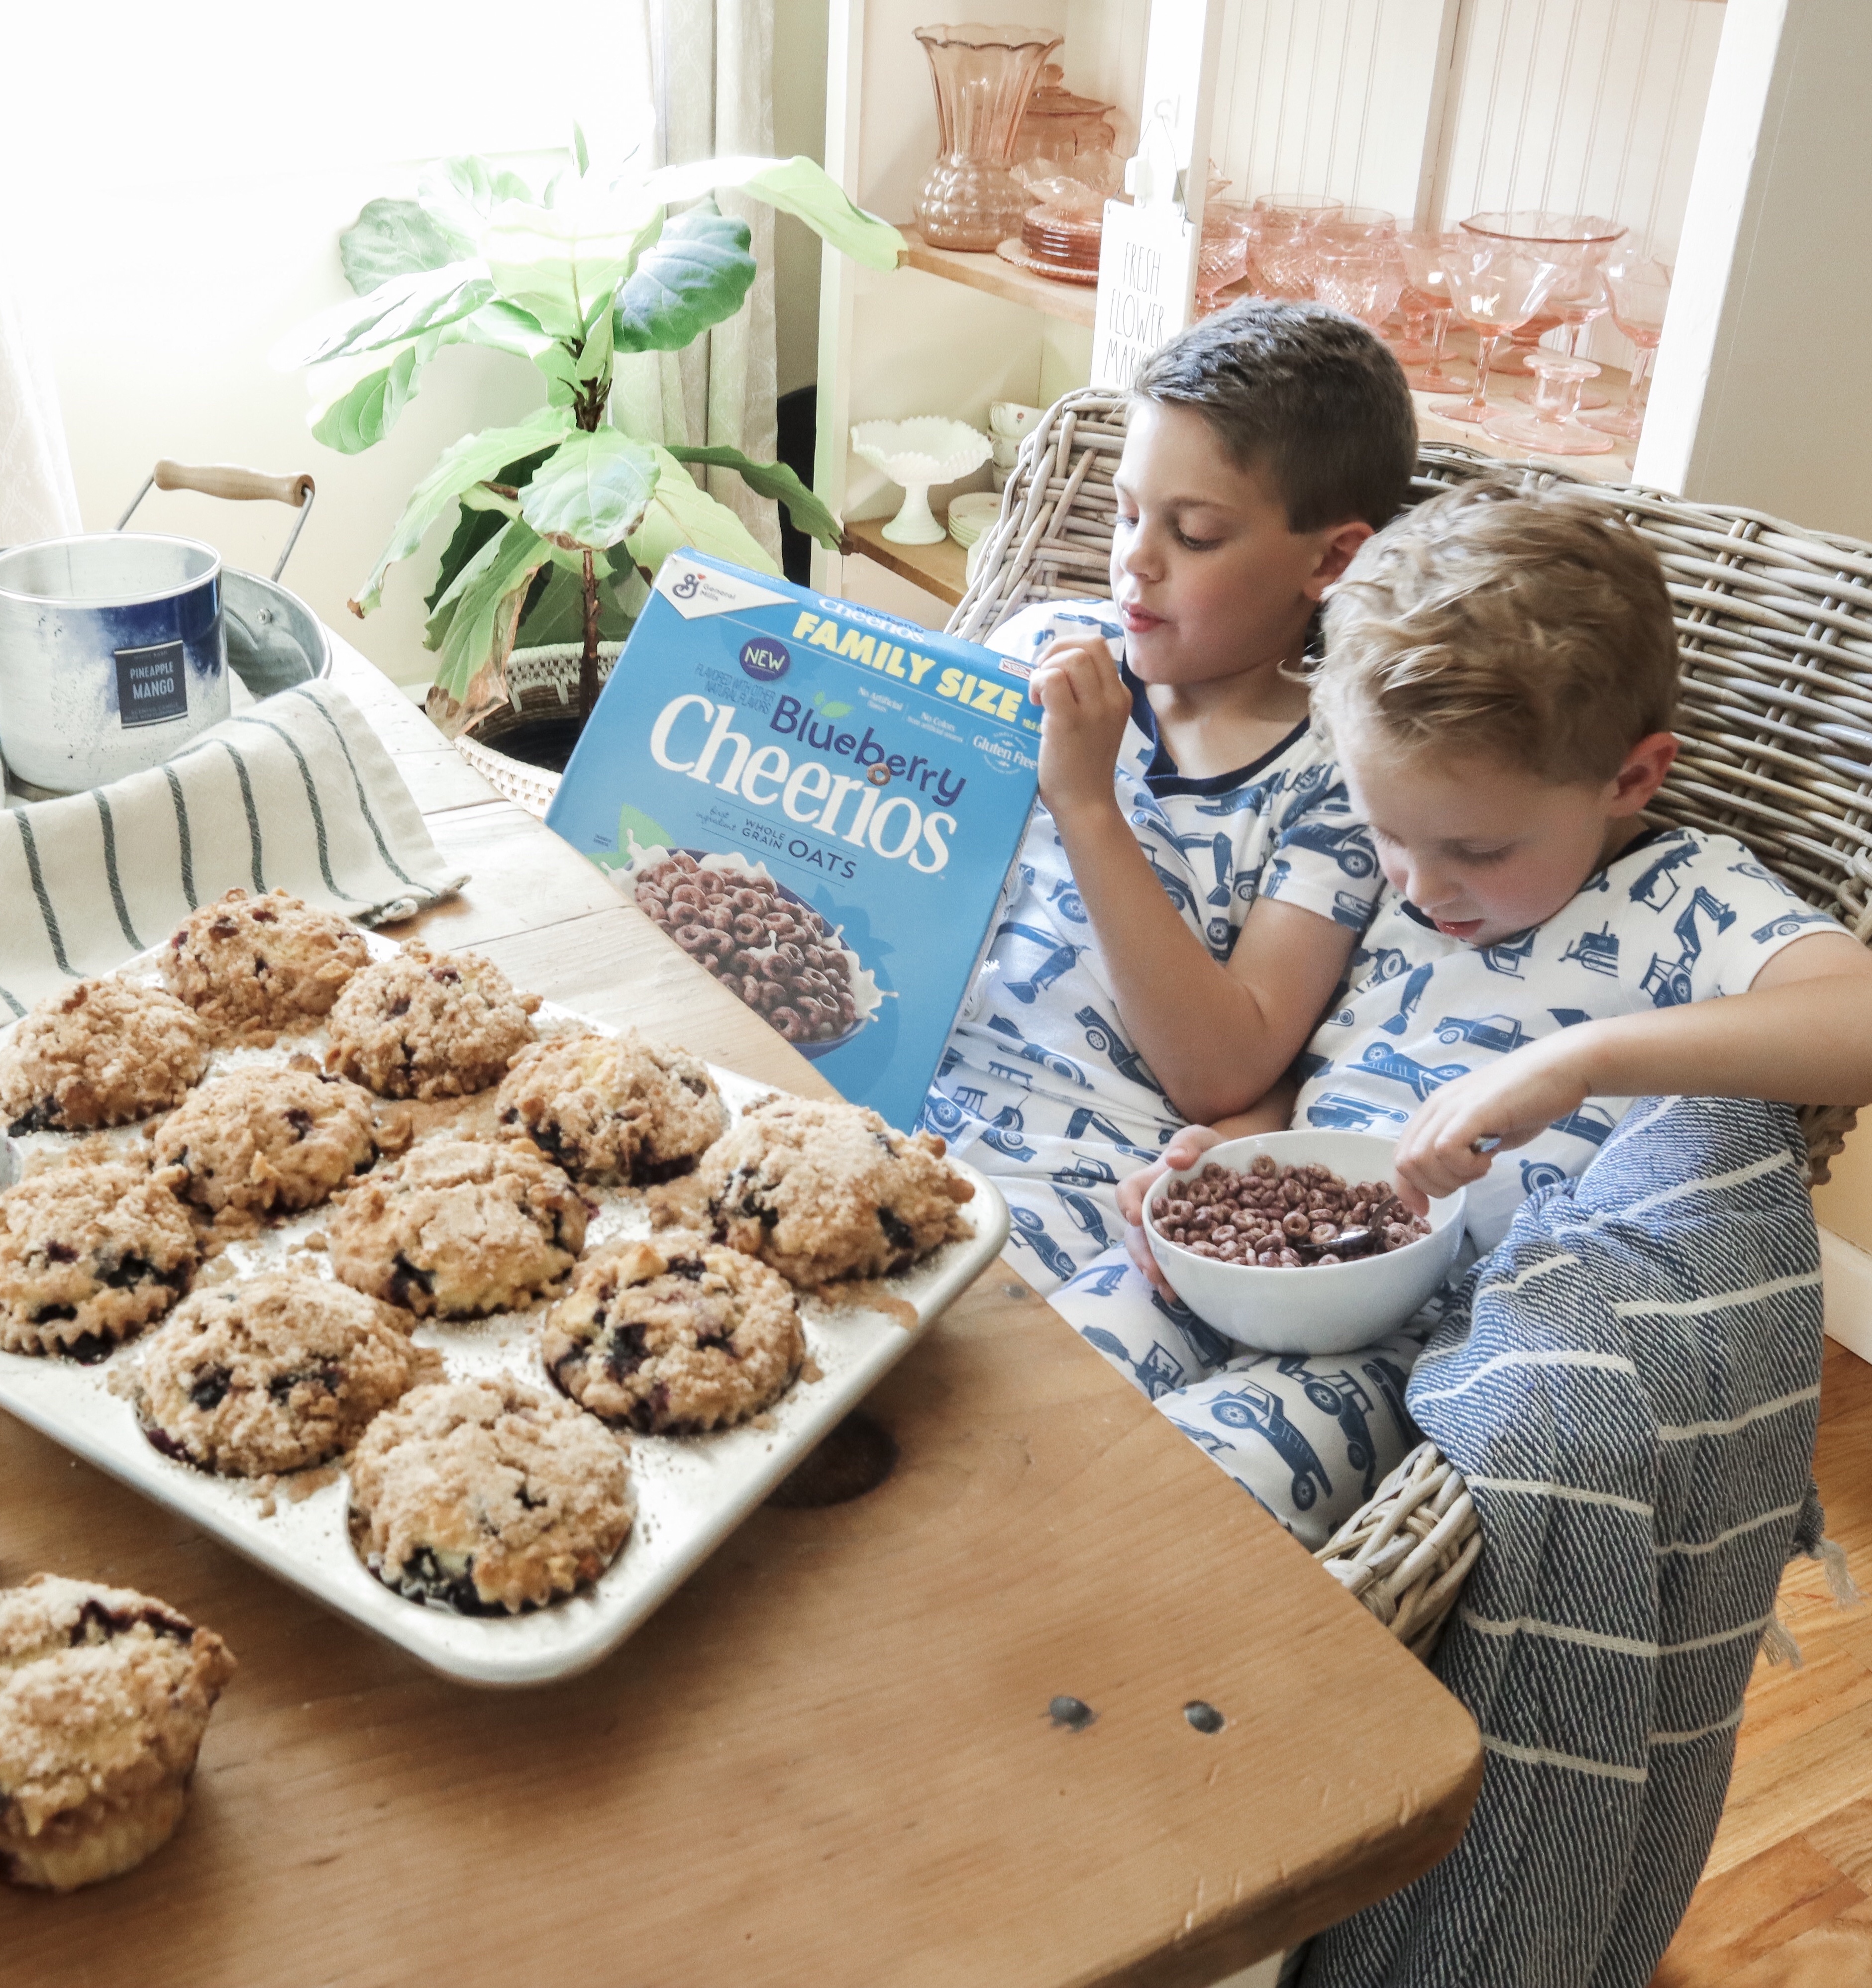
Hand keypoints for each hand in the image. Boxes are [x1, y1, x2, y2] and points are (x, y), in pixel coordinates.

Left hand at [1029, 635, 1132, 818]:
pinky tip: (1033, 703)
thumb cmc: (1081, 768)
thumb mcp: (1095, 725)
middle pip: (1088, 645)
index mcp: (1120, 696)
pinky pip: (1052, 679)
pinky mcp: (1070, 722)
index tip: (1051, 670)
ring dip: (1046, 668)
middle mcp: (1113, 699)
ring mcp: (1095, 710)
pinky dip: (1037, 683)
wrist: (1085, 804)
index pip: (1098, 647)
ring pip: (1072, 658)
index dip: (1068, 648)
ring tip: (1037, 695)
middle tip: (1040, 678)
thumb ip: (1083, 696)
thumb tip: (1050, 669)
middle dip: (1056, 651)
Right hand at [1118, 1125, 1225, 1294]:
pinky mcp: (1189, 1245)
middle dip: (1142, 1254)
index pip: (1128, 1191)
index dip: (1127, 1204)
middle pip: (1137, 1235)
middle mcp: (1155, 1211)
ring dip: (1158, 1274)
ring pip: (1155, 1255)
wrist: (1236, 1166)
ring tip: (1170, 1292)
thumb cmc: (1211, 1149)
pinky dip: (1179, 1278)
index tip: (1135, 1218)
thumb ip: (1188, 1143)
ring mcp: (1171, 1231)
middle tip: (1153, 1272)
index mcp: (1152, 1183)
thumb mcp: (1201, 1138)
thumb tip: (1176, 1159)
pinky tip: (1187, 1293)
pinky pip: (1177, 1263)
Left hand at [1392, 1034, 1595, 1212]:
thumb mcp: (1484, 1131)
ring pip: (1421, 1159)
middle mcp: (1436, 1106)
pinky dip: (1466, 1167)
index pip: (1401, 1156)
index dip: (1409, 1188)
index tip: (1426, 1209)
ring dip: (1453, 1177)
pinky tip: (1490, 1159)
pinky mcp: (1473, 1111)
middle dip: (1435, 1185)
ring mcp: (1452, 1107)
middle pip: (1406, 1163)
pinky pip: (1446, 1150)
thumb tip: (1442, 1183)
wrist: (1561, 1069)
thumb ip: (1460, 1150)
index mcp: (1435, 1111)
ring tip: (1483, 1164)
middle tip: (1470, 1176)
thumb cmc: (1528, 1102)